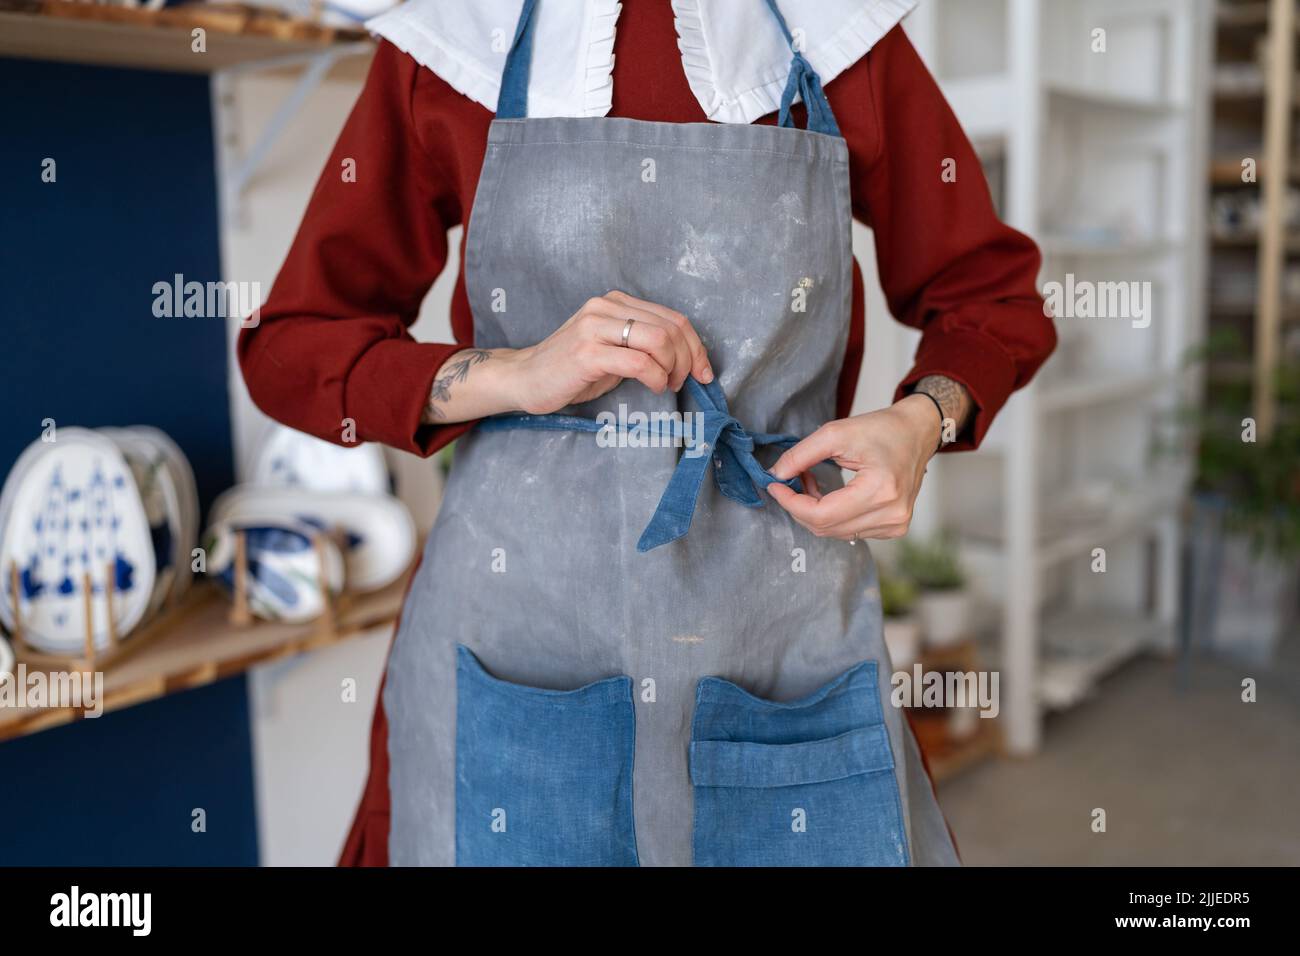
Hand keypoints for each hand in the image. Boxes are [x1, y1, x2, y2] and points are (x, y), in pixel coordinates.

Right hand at [504, 291, 712, 414]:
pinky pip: (639, 362)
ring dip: (672, 368)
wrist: (525, 378)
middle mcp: (605, 306)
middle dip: (687, 360)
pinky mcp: (587, 353)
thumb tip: (687, 359)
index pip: (673, 318)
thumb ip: (644, 344)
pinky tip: (652, 386)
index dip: (696, 346)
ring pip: (659, 340)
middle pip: (671, 328)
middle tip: (681, 382)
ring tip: (664, 384)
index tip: (702, 372)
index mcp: (616, 301)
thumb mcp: (613, 349)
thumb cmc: (572, 369)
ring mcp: (594, 327)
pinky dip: (655, 377)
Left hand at [765, 395, 942, 540]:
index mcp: (880, 491)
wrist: (916, 433)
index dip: (791, 503)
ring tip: (811, 480)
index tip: (774, 486)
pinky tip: (830, 494)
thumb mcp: (836, 433)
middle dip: (799, 506)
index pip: (821, 515)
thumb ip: (800, 455)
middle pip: (825, 527)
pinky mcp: (894, 528)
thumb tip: (776, 475)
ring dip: (814, 510)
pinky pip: (849, 531)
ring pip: (835, 531)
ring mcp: (895, 525)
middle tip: (791, 479)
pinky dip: (831, 515)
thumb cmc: (882, 429)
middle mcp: (891, 515)